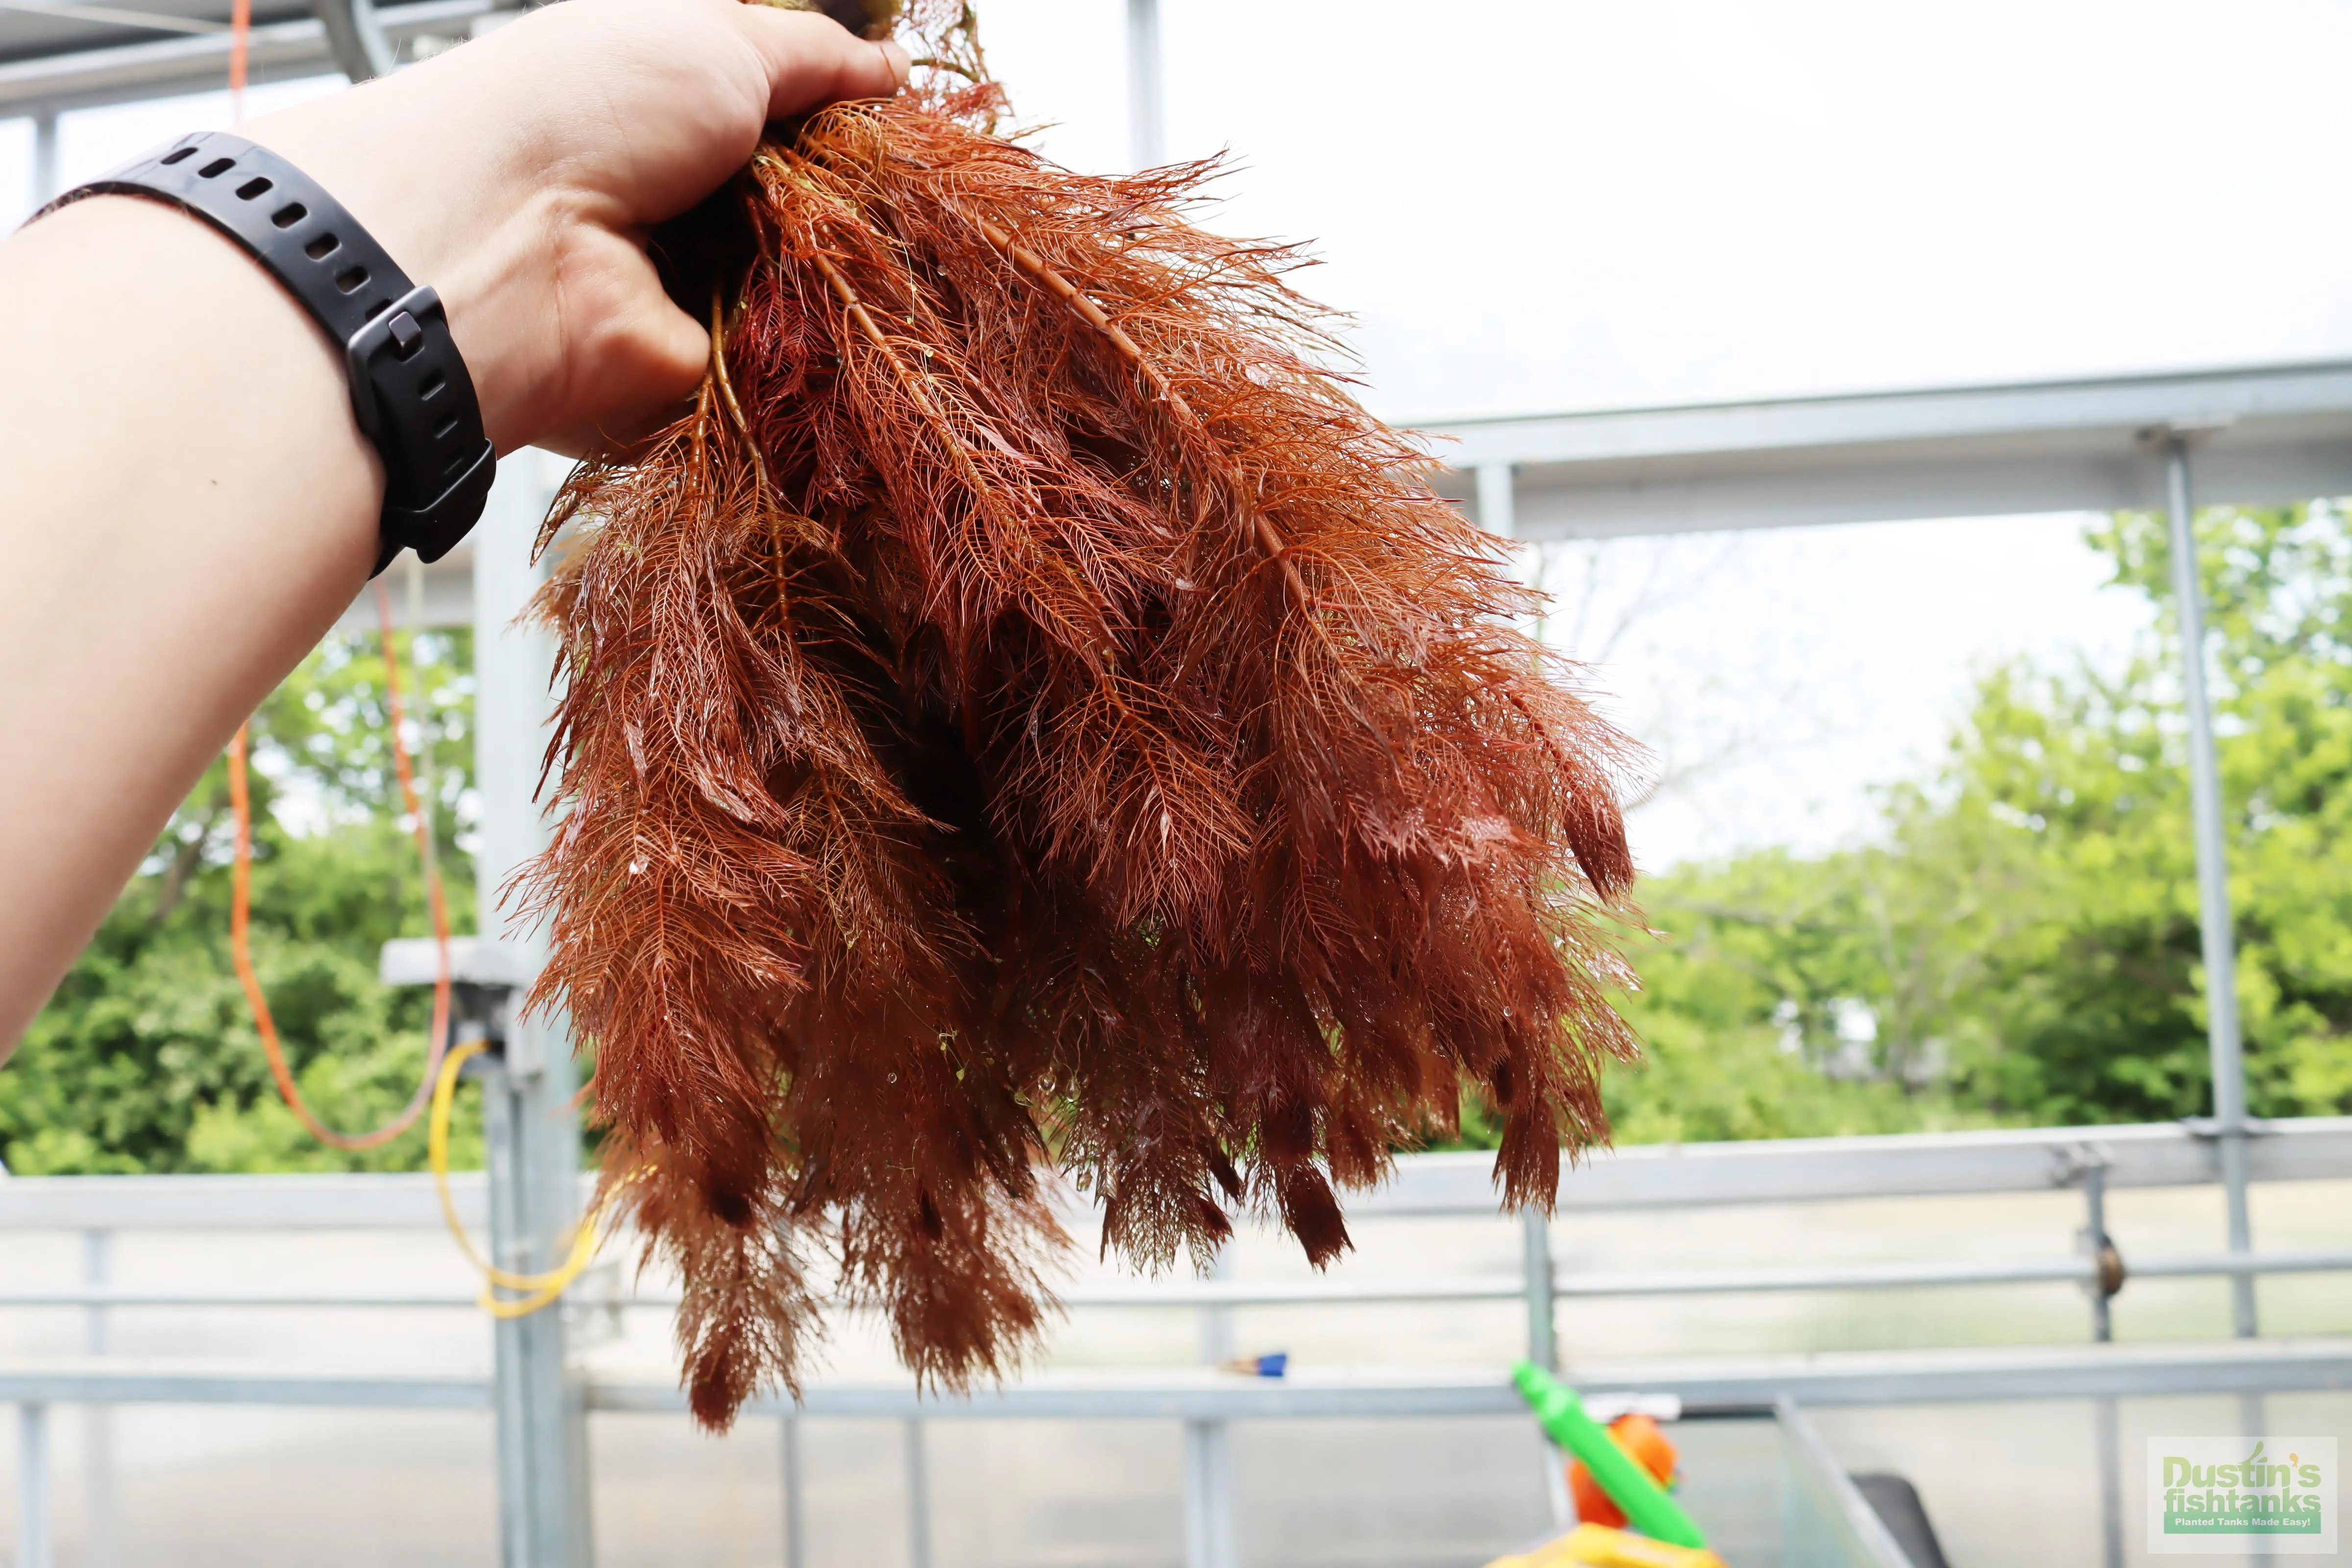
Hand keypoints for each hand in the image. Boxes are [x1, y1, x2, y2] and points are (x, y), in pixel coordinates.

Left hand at [252, 0, 909, 454]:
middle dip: (862, 204)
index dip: (849, 125)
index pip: (787, 126)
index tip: (907, 123)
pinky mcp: (699, 378)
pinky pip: (788, 366)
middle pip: (809, 211)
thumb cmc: (582, 110)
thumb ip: (810, 54)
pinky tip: (852, 319)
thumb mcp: (714, 40)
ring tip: (890, 250)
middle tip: (917, 191)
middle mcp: (679, 206)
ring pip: (811, 291)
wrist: (500, 244)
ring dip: (847, 273)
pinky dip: (818, 347)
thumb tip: (889, 66)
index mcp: (671, 115)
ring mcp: (690, 294)